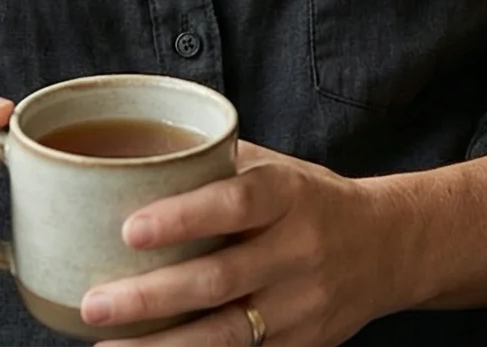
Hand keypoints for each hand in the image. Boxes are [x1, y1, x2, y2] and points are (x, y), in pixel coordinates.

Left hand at [79, 142, 413, 345]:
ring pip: (227, 335)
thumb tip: (132, 158)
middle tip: (95, 302)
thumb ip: (216, 167)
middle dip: (151, 296)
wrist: (391, 248)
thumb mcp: (278, 170)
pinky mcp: (302, 346)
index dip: (184, 217)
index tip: (130, 229)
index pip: (237, 203)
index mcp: (290, 195)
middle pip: (221, 279)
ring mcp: (302, 305)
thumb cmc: (313, 202)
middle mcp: (300, 250)